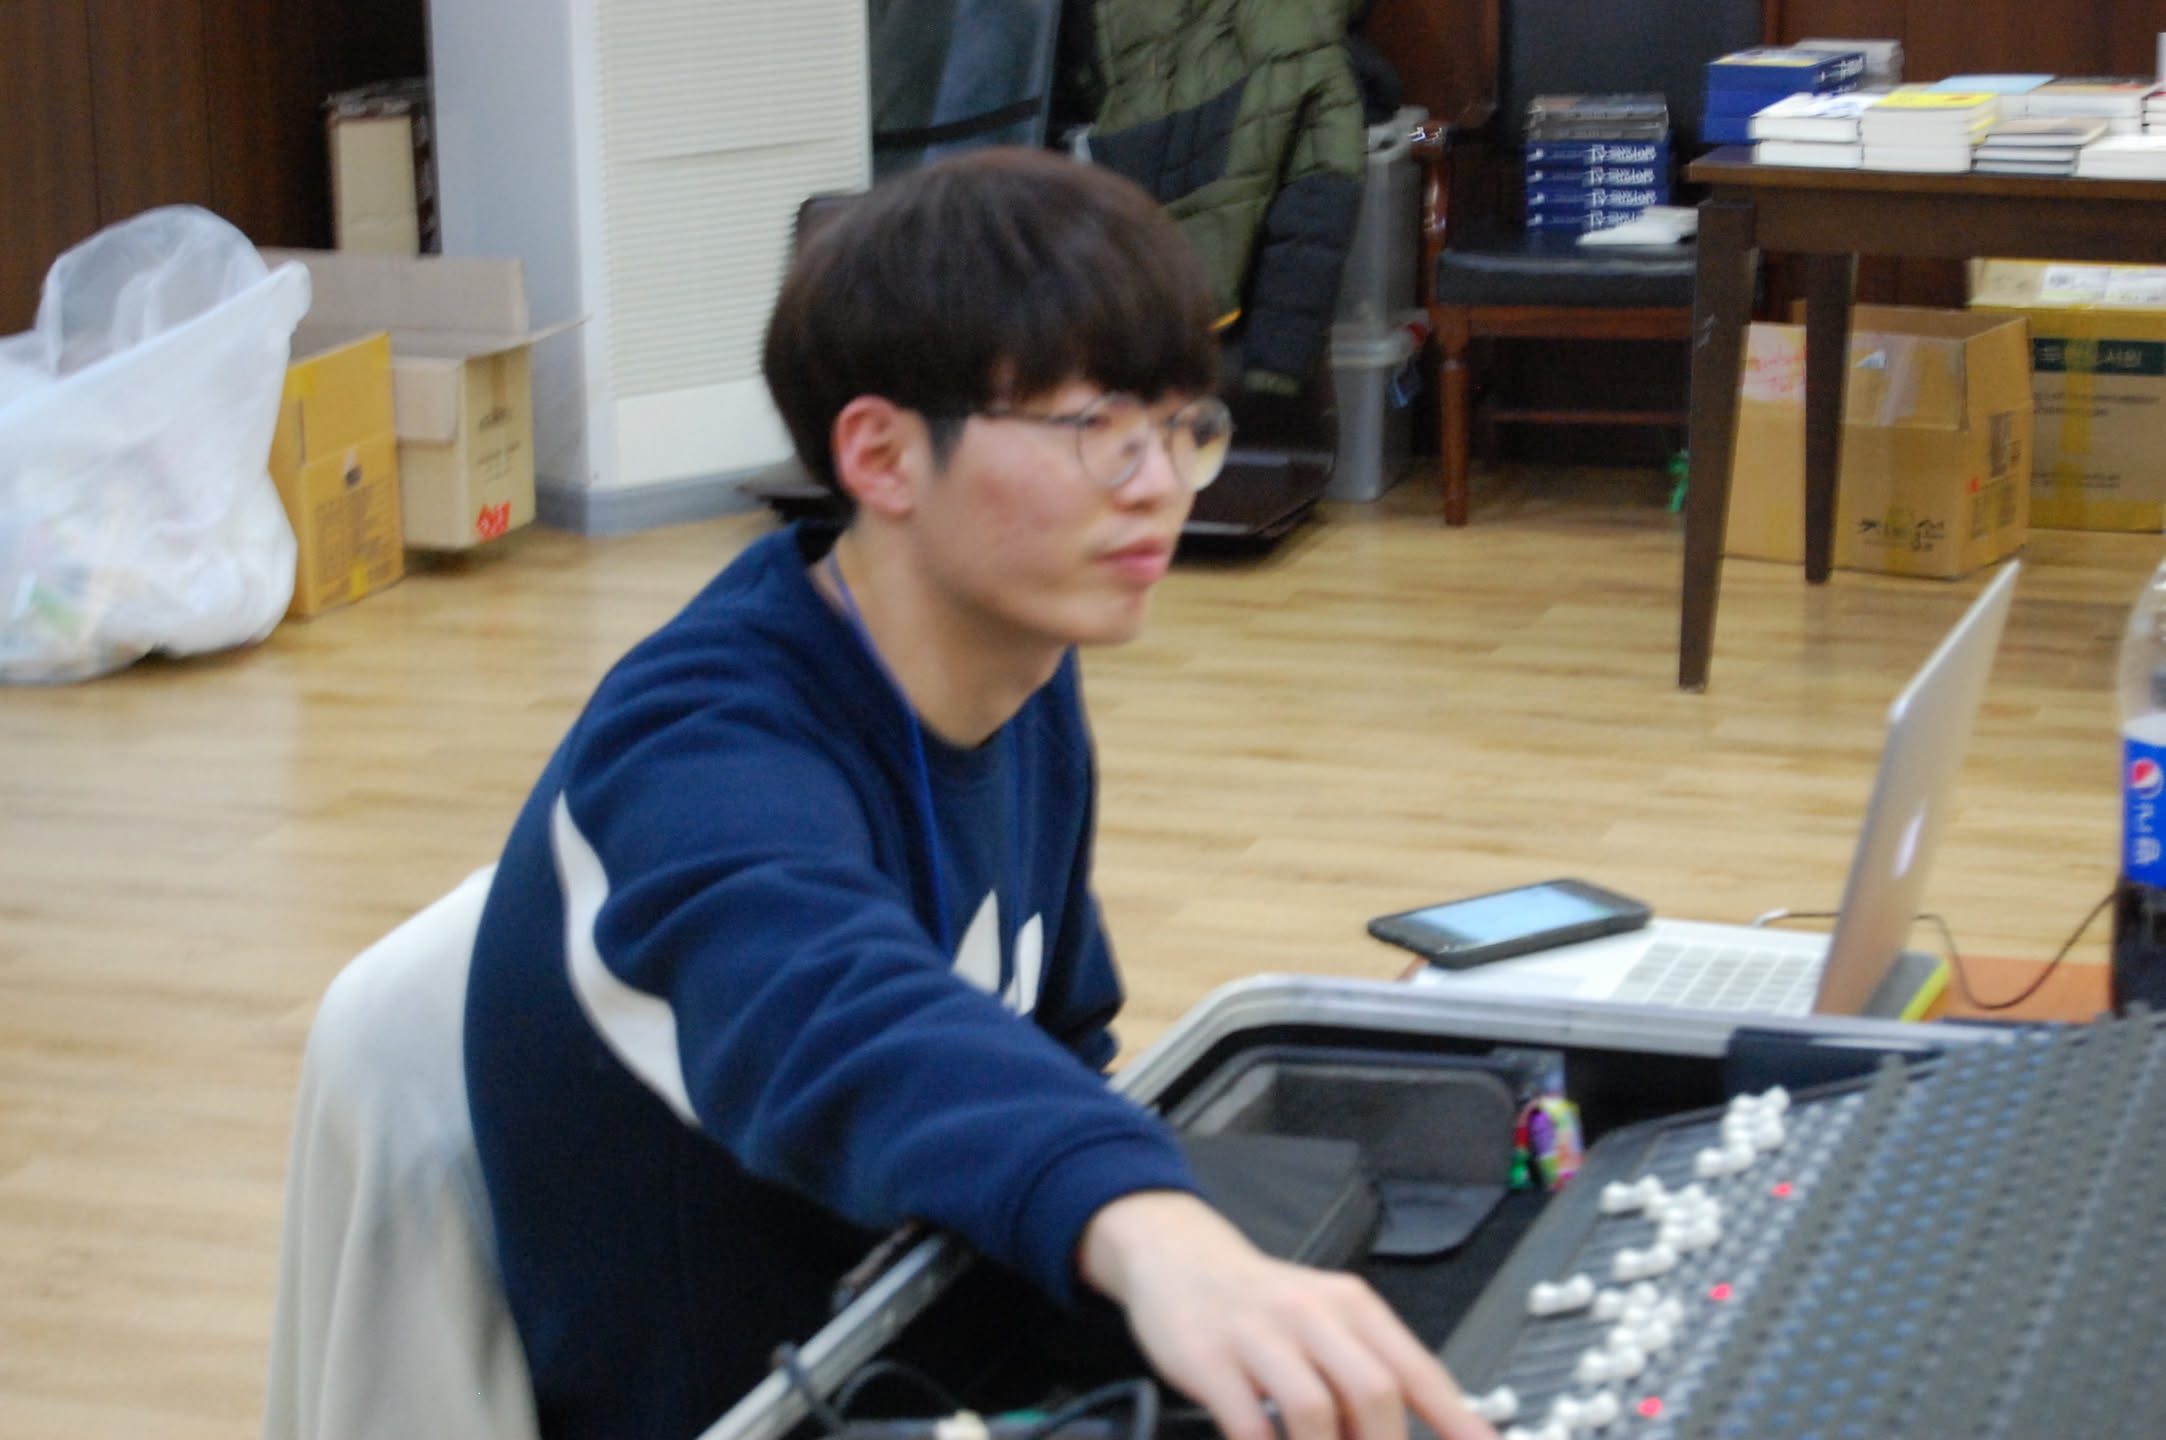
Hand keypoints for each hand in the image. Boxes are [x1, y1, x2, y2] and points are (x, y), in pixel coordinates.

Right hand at [1076, 1191, 1497, 1439]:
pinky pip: (1247, 1423)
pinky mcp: (1208, 1359)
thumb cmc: (1262, 1302)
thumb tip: (1409, 1433)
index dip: (1457, 1421)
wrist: (1178, 1255)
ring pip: (1313, 1408)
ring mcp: (1258, 1335)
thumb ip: (1367, 1370)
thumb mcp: (1325, 1319)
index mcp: (1352, 1306)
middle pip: (1374, 1392)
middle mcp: (1311, 1314)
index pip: (1418, 1371)